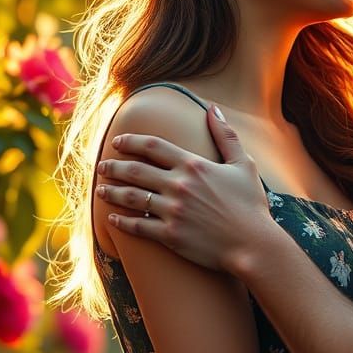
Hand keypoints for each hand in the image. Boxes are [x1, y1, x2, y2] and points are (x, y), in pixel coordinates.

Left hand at [98, 107, 276, 273]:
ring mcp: (172, 211)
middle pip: (135, 170)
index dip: (131, 141)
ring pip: (130, 197)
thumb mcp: (244, 164)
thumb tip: (213, 109)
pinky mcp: (169, 235)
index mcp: (193, 165)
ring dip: (111, 192)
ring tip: (100, 190)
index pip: (152, 146)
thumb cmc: (251, 204)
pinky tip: (112, 218)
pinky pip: (137, 226)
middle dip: (113, 166)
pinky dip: (121, 221)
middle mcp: (178, 185)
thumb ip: (226, 135)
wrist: (253, 244)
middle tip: (101, 166)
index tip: (118, 142)